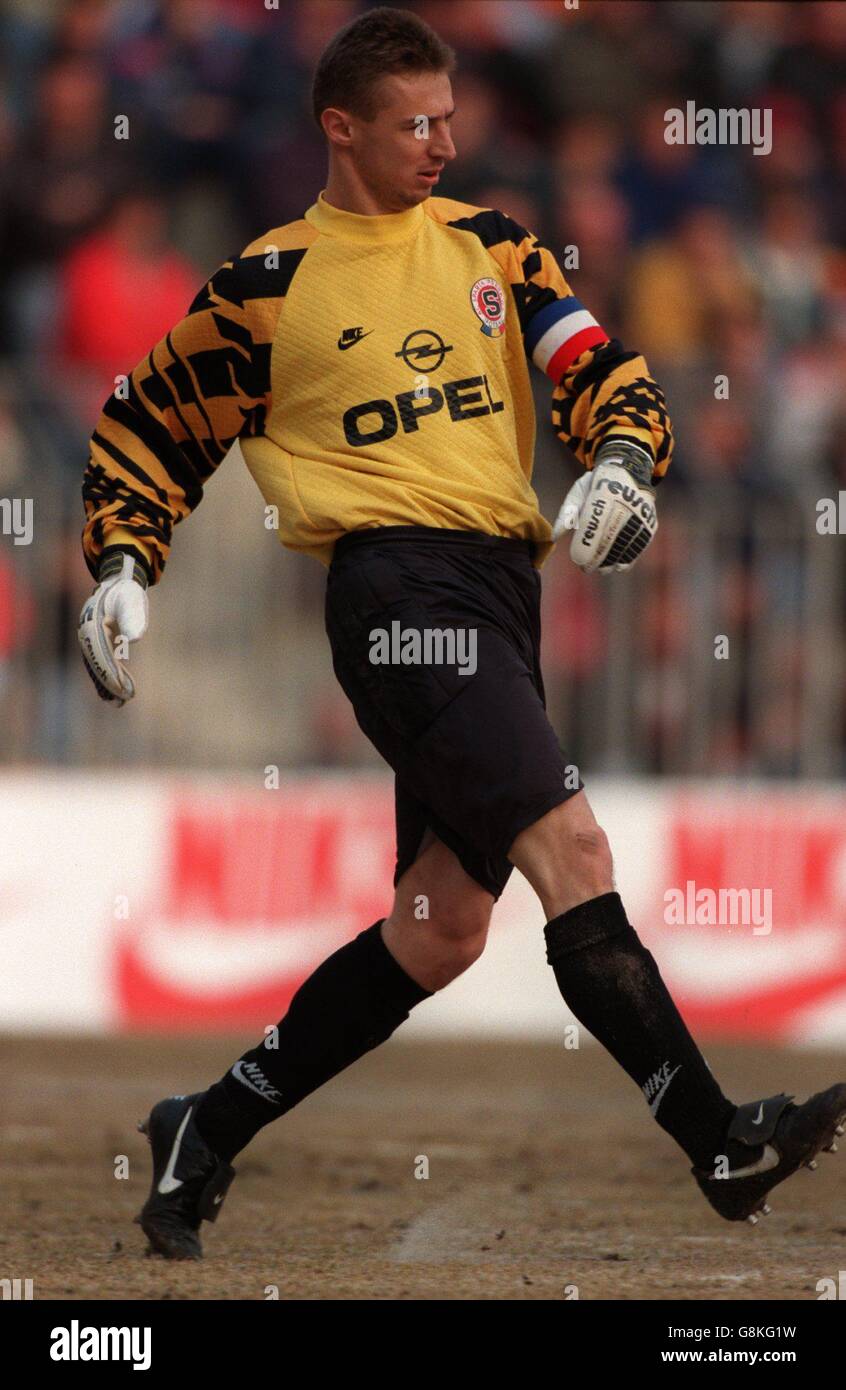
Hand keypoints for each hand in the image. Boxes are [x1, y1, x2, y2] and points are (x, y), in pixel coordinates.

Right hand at [78, 552, 148, 705]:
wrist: (118, 581)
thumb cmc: (127, 591)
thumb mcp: (132, 599)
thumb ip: (133, 617)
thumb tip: (134, 639)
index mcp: (94, 624)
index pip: (102, 655)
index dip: (112, 674)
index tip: (124, 689)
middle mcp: (87, 633)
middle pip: (96, 663)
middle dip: (109, 684)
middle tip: (123, 702)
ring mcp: (90, 638)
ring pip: (95, 666)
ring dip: (105, 685)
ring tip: (117, 703)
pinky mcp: (97, 642)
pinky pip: (99, 662)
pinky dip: (105, 677)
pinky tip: (113, 692)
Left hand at [552, 439, 657, 572]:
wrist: (630, 471)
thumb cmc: (597, 484)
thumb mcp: (579, 490)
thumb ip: (566, 513)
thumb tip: (554, 537)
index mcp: (604, 491)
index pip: (593, 524)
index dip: (585, 545)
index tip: (577, 560)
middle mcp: (625, 501)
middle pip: (609, 537)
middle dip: (596, 558)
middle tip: (585, 569)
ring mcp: (641, 513)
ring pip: (625, 544)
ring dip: (612, 561)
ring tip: (599, 569)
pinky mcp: (650, 523)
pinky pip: (639, 545)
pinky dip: (628, 558)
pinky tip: (617, 566)